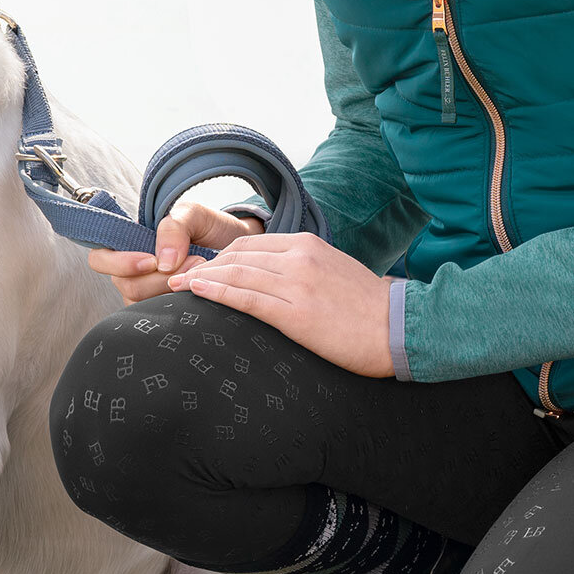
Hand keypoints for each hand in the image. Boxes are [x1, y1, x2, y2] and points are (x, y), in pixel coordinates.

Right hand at [87, 200, 264, 304]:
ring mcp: (147, 296)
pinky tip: (200, 291)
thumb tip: (162, 262)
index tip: (151, 260)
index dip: (119, 263)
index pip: (99, 259)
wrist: (236, 246)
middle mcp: (131, 274)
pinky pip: (163, 318)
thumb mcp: (192, 215)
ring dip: (174, 291)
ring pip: (144, 306)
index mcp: (128, 246)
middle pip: (126, 285)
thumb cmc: (208, 227)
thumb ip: (174, 228)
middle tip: (195, 261)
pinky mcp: (165, 313)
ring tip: (201, 272)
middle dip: (160, 278)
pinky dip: (182, 306)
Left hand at [166, 232, 393, 377]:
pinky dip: (217, 293)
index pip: (250, 245)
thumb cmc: (367, 307)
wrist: (399, 328)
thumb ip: (302, 268)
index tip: (198, 268)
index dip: (218, 257)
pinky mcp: (296, 314)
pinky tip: (196, 293)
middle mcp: (299, 258)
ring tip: (174, 287)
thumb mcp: (333, 272)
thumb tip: (272, 278)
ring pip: (236, 274)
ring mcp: (297, 284)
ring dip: (200, 279)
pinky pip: (247, 298)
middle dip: (202, 266)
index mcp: (307, 245)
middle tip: (175, 278)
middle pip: (237, 256)